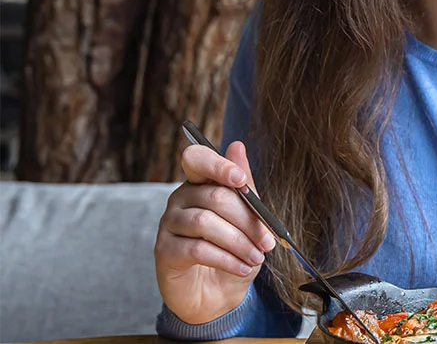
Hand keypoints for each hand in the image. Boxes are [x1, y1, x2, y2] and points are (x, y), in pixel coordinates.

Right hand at [154, 141, 276, 324]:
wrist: (217, 294)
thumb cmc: (234, 251)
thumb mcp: (247, 219)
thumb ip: (244, 187)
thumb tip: (237, 146)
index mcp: (200, 183)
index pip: (198, 159)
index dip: (218, 166)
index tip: (241, 180)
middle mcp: (180, 198)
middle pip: (214, 197)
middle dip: (247, 220)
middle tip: (268, 241)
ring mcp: (168, 224)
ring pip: (206, 223)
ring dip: (239, 242)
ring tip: (257, 257)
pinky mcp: (164, 250)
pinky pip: (197, 249)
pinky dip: (226, 259)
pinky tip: (242, 268)